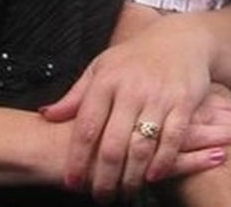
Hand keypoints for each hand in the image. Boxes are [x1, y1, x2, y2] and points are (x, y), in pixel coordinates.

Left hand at [41, 20, 230, 200]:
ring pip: (141, 147)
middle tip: (101, 197)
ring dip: (132, 177)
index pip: (86, 127)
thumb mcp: (102, 68)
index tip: (72, 183)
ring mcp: (158, 96)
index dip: (77, 159)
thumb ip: (76, 95)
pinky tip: (153, 177)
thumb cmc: (135, 58)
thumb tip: (46, 116)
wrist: (180, 39)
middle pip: (113, 144)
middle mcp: (131, 89)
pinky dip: (162, 162)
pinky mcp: (183, 102)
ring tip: (125, 192)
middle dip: (104, 178)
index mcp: (106, 81)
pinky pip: (172, 139)